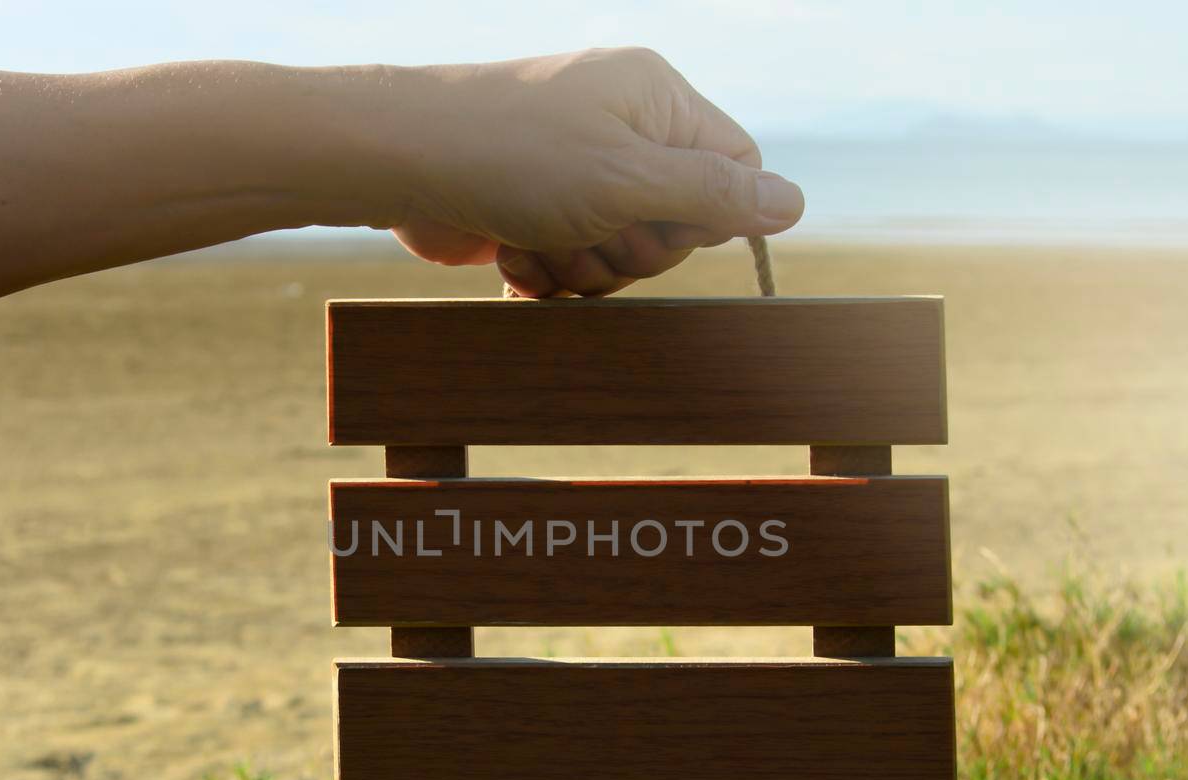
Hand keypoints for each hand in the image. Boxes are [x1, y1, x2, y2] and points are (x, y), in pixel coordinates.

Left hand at [380, 48, 803, 296]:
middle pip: (677, 224)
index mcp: (657, 100)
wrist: (395, 164)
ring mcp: (576, 170)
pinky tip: (510, 253)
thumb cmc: (511, 154)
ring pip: (621, 254)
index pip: (735, 168)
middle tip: (586, 227)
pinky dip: (545, 270)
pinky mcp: (537, 209)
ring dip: (581, 265)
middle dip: (630, 247)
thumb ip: (716, 194)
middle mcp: (622, 128)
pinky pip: (572, 263)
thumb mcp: (628, 177)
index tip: (658, 220)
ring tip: (537, 237)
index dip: (707, 215)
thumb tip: (793, 204)